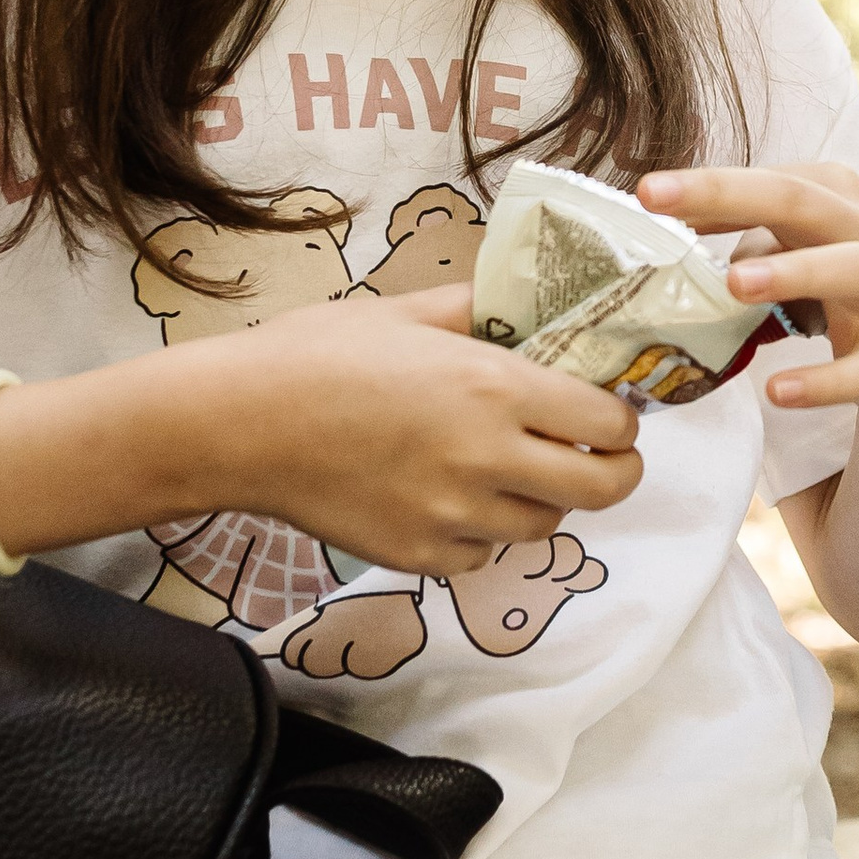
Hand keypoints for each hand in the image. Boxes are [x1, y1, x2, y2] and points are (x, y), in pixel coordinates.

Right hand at [147, 285, 641, 576]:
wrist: (238, 423)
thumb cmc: (316, 355)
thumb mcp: (407, 310)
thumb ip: (480, 307)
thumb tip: (530, 302)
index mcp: (494, 386)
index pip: (611, 423)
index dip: (621, 420)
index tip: (608, 413)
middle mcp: (486, 457)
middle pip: (602, 489)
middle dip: (612, 471)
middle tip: (595, 455)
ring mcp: (454, 515)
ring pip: (543, 525)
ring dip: (541, 500)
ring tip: (508, 469)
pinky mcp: (419, 556)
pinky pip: (482, 555)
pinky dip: (480, 533)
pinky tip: (450, 498)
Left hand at [637, 163, 858, 422]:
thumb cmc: (845, 276)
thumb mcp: (799, 245)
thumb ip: (744, 234)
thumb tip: (669, 233)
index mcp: (834, 196)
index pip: (766, 181)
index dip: (707, 184)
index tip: (646, 192)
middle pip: (800, 201)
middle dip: (729, 193)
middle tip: (658, 196)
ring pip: (852, 268)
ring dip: (794, 271)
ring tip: (735, 282)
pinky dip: (825, 382)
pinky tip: (779, 392)